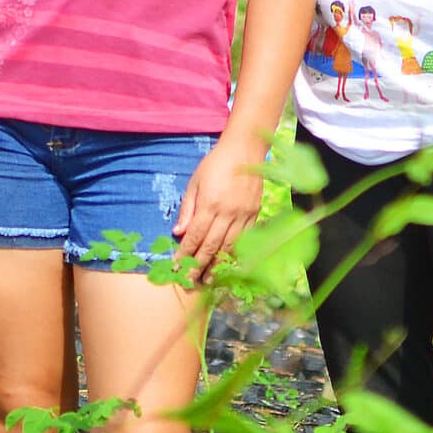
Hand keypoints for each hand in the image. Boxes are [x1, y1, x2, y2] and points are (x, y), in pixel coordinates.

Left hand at [173, 142, 265, 278]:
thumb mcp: (195, 182)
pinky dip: (234, 254)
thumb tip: (178, 232)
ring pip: (229, 247)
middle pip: (212, 246)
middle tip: (191, 281)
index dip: (185, 254)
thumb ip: (187, 208)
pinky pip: (244, 240)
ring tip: (208, 279)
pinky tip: (227, 263)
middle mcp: (227, 213)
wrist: (245, 151)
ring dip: (217, 265)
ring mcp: (243, 215)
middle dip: (199, 265)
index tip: (177, 267)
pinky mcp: (254, 215)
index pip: (195, 236)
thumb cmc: (216, 164)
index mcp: (210, 204)